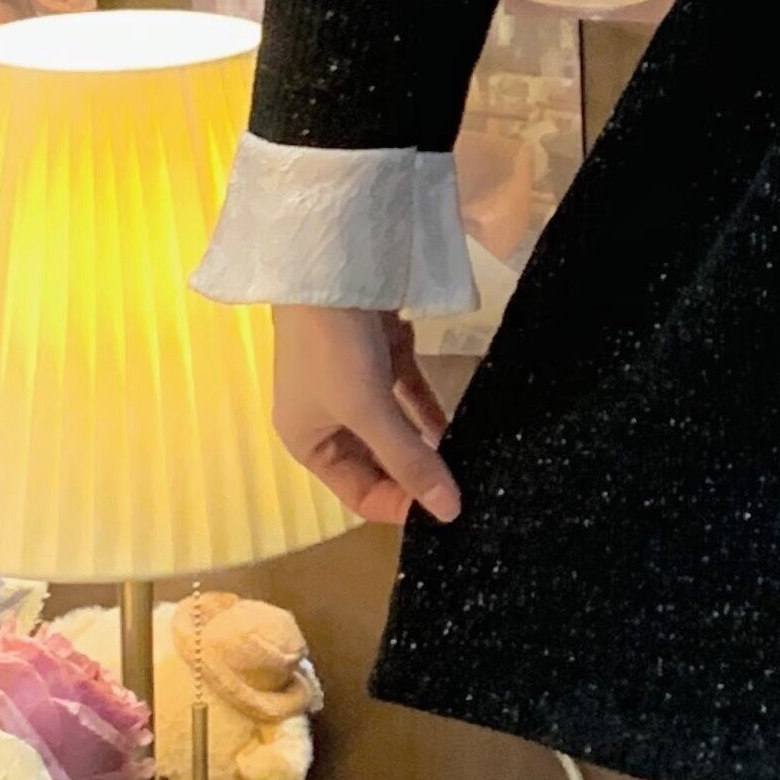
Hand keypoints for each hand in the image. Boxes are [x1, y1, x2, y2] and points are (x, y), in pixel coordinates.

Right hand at [269, 305, 460, 524]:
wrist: (328, 267)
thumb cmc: (333, 349)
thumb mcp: (368, 410)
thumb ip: (409, 460)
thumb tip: (448, 512)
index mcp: (309, 444)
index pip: (360, 495)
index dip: (400, 507)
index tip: (446, 511)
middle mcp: (329, 421)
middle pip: (379, 465)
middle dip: (417, 478)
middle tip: (466, 490)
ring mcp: (354, 389)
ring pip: (397, 432)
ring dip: (427, 446)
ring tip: (470, 463)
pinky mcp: (379, 359)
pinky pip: (408, 397)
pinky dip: (430, 412)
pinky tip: (459, 427)